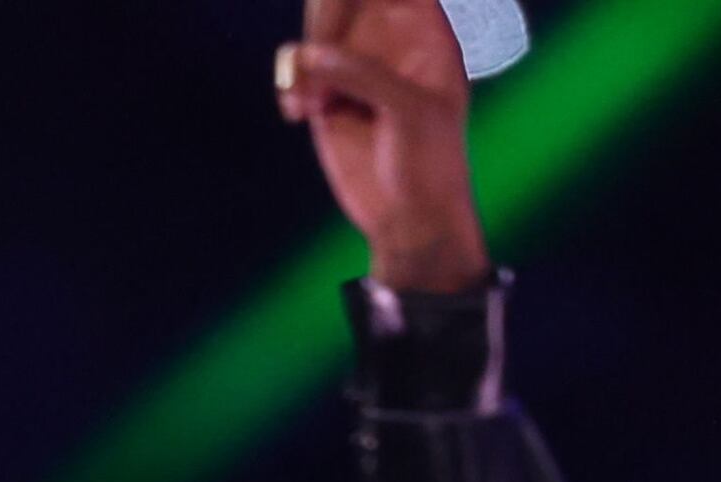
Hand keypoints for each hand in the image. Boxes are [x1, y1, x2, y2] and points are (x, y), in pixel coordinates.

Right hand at [278, 0, 491, 296]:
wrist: (409, 221)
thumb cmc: (428, 165)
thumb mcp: (408, 111)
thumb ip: (365, 74)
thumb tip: (311, 54)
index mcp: (427, 36)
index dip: (365, 0)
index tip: (341, 28)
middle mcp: (390, 45)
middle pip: (350, 5)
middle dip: (325, 15)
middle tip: (317, 51)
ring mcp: (357, 70)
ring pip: (319, 32)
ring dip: (305, 60)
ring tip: (308, 99)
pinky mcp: (328, 97)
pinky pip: (298, 70)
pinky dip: (291, 85)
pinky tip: (297, 111)